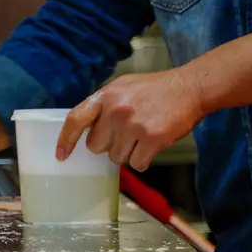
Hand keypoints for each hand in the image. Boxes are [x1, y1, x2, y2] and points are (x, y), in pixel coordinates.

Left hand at [57, 68, 206, 170]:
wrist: (190, 87)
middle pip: (96, 146)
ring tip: (142, 135)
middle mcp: (117, 110)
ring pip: (117, 158)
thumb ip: (102, 105)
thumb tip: (84, 129)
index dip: (65, 140)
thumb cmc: (155, 90)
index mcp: (106, 96)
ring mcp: (134, 125)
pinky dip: (144, 159)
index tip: (61, 155)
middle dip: (108, 145)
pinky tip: (152, 144)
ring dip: (128, 152)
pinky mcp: (153, 139)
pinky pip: (137, 164)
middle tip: (125, 134)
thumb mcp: (123, 87)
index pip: (75, 119)